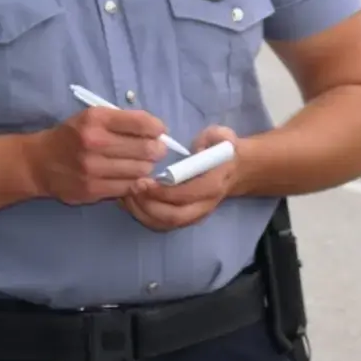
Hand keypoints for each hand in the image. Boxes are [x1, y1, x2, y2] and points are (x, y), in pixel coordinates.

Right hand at [23, 107, 167, 205]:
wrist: (39, 163)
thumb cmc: (71, 136)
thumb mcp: (92, 117)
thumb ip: (122, 121)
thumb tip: (157, 131)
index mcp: (95, 119)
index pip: (140, 123)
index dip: (156, 128)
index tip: (159, 132)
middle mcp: (94, 142)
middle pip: (145, 150)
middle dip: (156, 150)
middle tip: (155, 150)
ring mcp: (93, 169)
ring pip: (140, 171)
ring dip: (145, 168)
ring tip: (139, 163)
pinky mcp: (92, 190)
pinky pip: (127, 188)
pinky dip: (133, 183)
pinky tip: (128, 177)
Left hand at [119, 126, 239, 231]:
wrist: (234, 170)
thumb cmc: (222, 149)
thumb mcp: (222, 135)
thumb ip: (212, 138)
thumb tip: (197, 147)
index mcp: (214, 183)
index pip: (189, 194)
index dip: (165, 191)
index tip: (145, 180)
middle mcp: (206, 204)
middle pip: (175, 216)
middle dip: (149, 205)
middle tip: (131, 188)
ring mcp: (196, 214)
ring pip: (167, 223)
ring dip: (143, 212)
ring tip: (126, 194)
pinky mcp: (186, 218)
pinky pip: (163, 224)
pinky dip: (144, 216)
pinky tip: (130, 201)